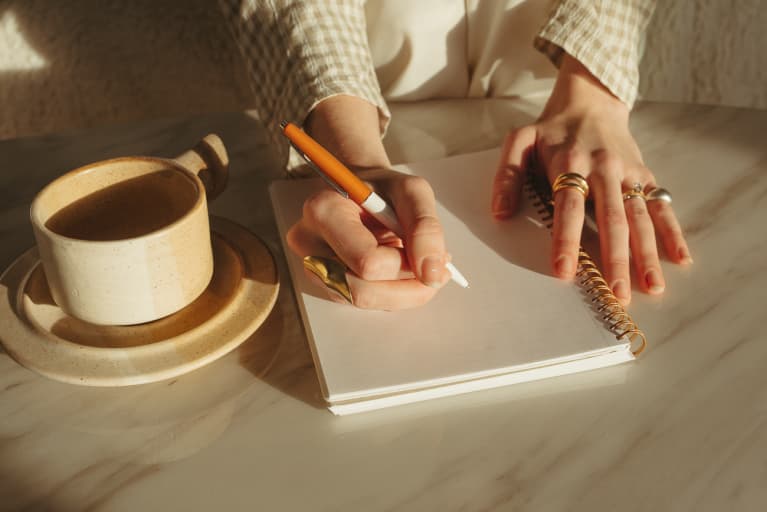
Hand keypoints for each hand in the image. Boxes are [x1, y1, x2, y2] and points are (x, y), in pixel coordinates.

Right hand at [287, 168, 451, 309]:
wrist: (359, 191)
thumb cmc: (381, 188)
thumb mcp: (412, 192)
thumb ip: (426, 228)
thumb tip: (432, 274)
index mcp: (324, 210)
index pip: (368, 261)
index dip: (407, 265)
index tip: (433, 255)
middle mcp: (309, 241)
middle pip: (361, 290)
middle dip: (406, 285)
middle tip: (434, 270)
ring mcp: (312, 265)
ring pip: (361, 301)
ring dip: (401, 292)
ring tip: (421, 268)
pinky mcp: (324, 282)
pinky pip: (361, 302)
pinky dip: (391, 293)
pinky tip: (403, 272)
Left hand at [491, 55, 691, 304]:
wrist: (591, 101)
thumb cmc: (552, 129)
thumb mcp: (520, 141)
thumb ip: (507, 175)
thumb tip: (500, 212)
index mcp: (570, 162)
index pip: (568, 206)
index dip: (566, 239)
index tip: (564, 271)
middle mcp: (604, 170)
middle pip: (612, 219)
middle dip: (616, 259)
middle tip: (617, 294)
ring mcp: (629, 174)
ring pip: (639, 218)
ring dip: (647, 254)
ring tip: (651, 288)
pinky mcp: (645, 177)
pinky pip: (661, 207)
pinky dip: (673, 232)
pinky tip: (680, 258)